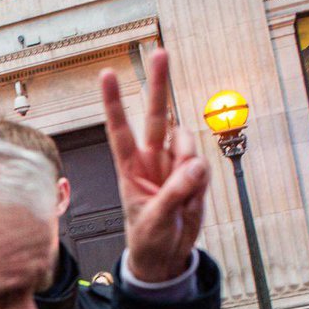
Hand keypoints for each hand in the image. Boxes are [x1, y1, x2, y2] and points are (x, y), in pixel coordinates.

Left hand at [101, 49, 209, 281]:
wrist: (165, 256)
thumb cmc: (149, 237)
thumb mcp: (155, 219)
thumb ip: (174, 193)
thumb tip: (194, 166)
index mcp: (129, 168)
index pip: (119, 129)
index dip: (113, 102)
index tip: (105, 74)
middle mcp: (151, 159)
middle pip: (156, 115)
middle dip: (159, 83)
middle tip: (161, 53)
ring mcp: (173, 165)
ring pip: (186, 141)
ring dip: (187, 160)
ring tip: (181, 192)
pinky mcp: (193, 174)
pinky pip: (202, 165)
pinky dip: (200, 182)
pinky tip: (191, 198)